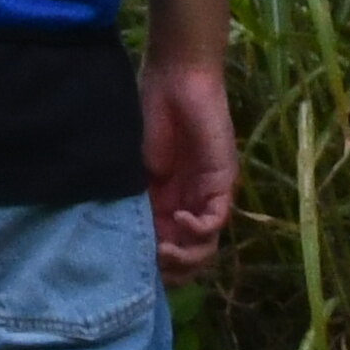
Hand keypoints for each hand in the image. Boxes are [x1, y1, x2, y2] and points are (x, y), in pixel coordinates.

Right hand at [142, 51, 235, 285]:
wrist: (173, 80)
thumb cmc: (147, 115)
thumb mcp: (133, 170)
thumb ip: (135, 204)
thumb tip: (127, 245)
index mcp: (164, 204)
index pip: (164, 250)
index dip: (151, 265)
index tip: (132, 264)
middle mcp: (187, 206)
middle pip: (186, 257)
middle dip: (169, 269)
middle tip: (151, 262)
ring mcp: (206, 197)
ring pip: (204, 248)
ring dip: (184, 257)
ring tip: (165, 249)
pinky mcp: (222, 184)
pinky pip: (215, 221)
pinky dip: (198, 230)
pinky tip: (181, 219)